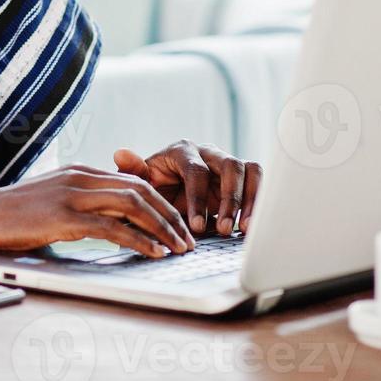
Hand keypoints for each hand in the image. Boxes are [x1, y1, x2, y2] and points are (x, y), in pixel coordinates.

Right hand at [0, 166, 193, 258]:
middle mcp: (79, 177)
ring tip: (179, 247)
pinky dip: (138, 240)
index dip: (162, 201)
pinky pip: (111, 227)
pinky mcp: (63, 217)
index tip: (178, 223)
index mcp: (79, 171)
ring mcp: (71, 194)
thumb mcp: (51, 200)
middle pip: (141, 188)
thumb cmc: (9, 214)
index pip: (133, 179)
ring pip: (133, 203)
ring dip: (162, 227)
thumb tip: (107, 222)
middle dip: (171, 214)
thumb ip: (79, 203)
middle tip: (188, 238)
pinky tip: (152, 253)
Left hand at [114, 141, 262, 236]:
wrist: (169, 191)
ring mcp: (228, 163)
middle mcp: (209, 153)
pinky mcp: (244, 177)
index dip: (198, 198)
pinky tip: (252, 227)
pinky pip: (259, 183)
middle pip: (229, 166)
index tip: (196, 226)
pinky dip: (260, 202)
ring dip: (249, 200)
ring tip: (243, 229)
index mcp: (183, 151)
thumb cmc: (156, 186)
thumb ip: (133, 172)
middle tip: (223, 228)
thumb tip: (120, 154)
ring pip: (250, 171)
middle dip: (229, 199)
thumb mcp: (141, 182)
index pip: (195, 170)